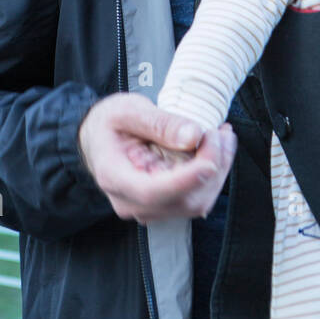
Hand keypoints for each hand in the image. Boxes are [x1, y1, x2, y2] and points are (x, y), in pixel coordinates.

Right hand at [77, 93, 235, 221]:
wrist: (98, 138)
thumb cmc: (109, 122)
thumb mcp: (128, 110)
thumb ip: (159, 123)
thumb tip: (193, 136)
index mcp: (115, 177)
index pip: (153, 192)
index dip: (187, 179)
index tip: (211, 156)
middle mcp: (132, 202)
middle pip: (182, 200)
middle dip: (212, 166)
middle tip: (220, 132)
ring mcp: (149, 208)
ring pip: (196, 202)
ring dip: (217, 170)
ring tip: (222, 136)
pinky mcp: (165, 205)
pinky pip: (196, 197)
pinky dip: (212, 174)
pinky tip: (215, 148)